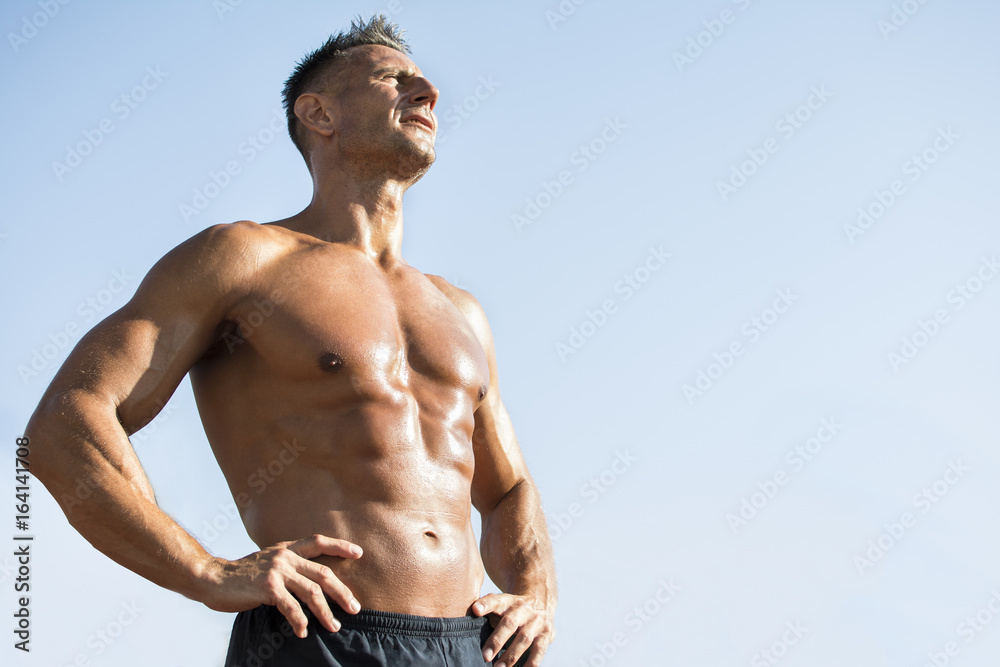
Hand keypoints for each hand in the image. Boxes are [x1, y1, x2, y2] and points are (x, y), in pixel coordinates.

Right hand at [199, 533, 362, 637]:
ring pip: (311, 592)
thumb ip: (289, 567)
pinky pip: (291, 607)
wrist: (213, 578)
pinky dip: (299, 621)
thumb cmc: (242, 575)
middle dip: (342, 592)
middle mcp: (285, 556)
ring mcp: (276, 570)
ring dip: (325, 612)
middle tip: (354, 608)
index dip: (340, 546)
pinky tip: (303, 632)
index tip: (359, 553)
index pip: (318, 542)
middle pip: (323, 573)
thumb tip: (312, 583)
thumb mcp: (269, 563)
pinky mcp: (267, 587)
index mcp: (287, 549)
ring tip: (334, 626)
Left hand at [472, 593, 554, 666]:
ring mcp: (537, 621)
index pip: (496, 600)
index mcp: (509, 600)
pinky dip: (531, 663)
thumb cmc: (512, 608)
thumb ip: (486, 611)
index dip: (486, 604)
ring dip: (511, 655)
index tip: (475, 610)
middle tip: (485, 656)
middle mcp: (523, 609)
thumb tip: (467, 623)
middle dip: (497, 640)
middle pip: (510, 623)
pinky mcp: (547, 634)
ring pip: (524, 638)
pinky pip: (540, 650)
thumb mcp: (501, 603)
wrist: (542, 599)